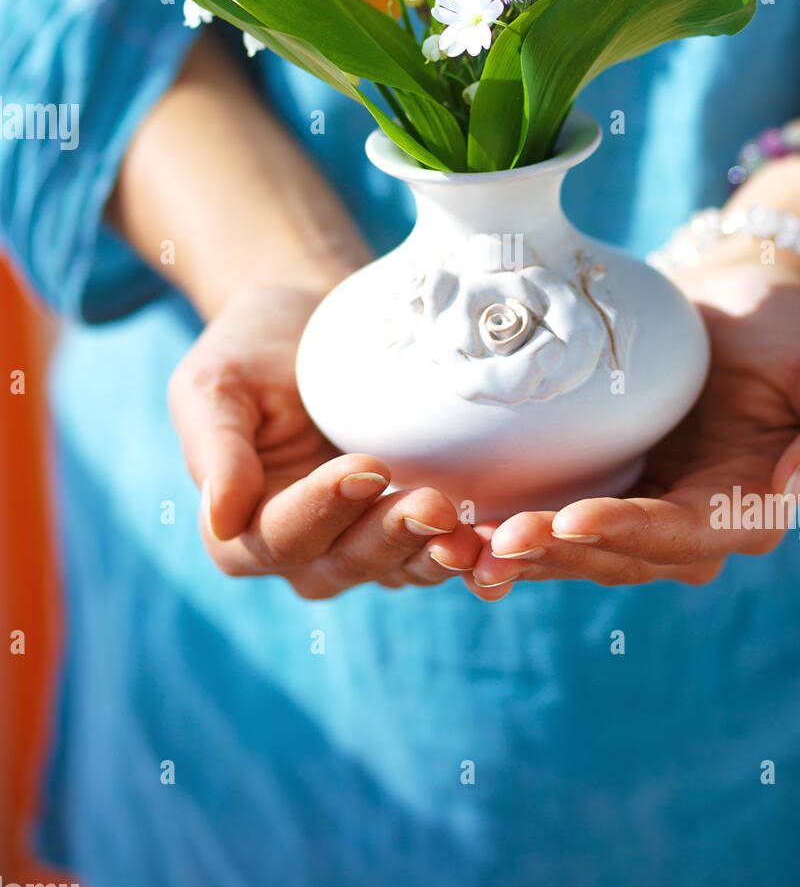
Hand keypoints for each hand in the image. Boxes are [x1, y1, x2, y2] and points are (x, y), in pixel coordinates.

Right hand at [169, 284, 483, 597]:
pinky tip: (498, 540)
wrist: (313, 317)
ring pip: (396, 569)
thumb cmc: (253, 347)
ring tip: (469, 530)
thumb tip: (219, 519)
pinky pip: (436, 555)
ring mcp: (359, 546)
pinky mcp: (410, 530)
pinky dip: (467, 554)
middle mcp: (300, 551)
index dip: (321, 510)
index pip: (278, 537)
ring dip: (434, 555)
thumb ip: (215, 451)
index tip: (366, 468)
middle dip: (390, 536)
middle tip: (434, 503)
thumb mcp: (214, 385)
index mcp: (238, 529)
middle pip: (343, 564)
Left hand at [468, 253, 799, 590]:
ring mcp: (644, 509)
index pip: (684, 533)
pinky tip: (457, 532)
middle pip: (619, 555)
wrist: (740, 297)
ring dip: (521, 555)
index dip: (628, 531)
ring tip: (460, 548)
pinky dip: (512, 531)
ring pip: (579, 550)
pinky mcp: (606, 487)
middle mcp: (692, 523)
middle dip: (556, 551)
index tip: (571, 519)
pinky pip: (556, 521)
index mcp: (749, 507)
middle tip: (491, 541)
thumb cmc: (795, 328)